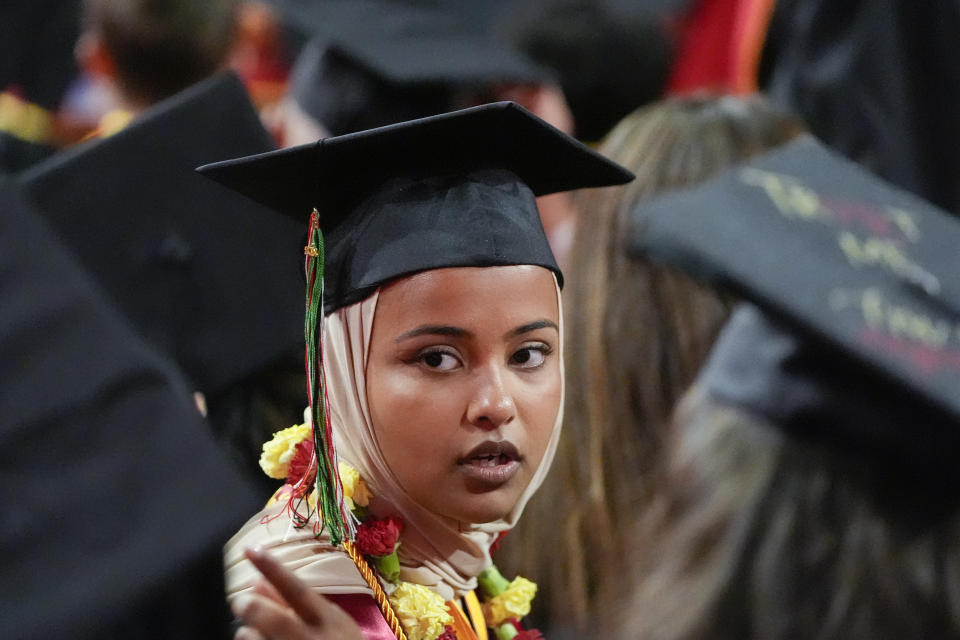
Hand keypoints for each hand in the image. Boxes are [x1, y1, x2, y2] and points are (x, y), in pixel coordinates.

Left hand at [231, 547, 363, 639]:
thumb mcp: (329, 619)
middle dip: (252, 606)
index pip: (296, 589)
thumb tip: (258, 579)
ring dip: (247, 632)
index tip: (250, 549)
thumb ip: (295, 600)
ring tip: (252, 630)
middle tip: (240, 601)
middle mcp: (311, 638)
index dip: (272, 568)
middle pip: (274, 618)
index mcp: (326, 619)